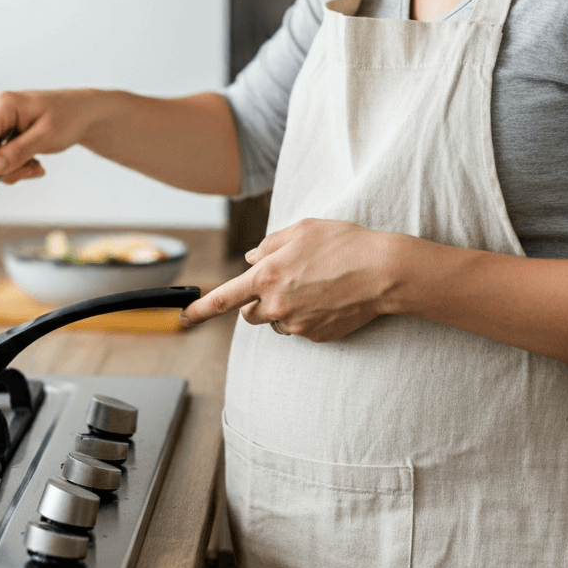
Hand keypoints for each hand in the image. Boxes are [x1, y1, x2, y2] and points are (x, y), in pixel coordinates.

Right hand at [0, 89, 98, 195]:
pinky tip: (33, 161)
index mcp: (2, 104)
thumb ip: (19, 152)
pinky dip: (12, 165)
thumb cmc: (67, 117)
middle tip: (33, 169)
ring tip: (36, 164)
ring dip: (11, 168)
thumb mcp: (47, 136)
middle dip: (2, 169)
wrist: (79, 112)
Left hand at [179, 218, 396, 341]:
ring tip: (313, 286)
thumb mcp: (301, 230)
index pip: (223, 298)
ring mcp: (296, 324)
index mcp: (266, 277)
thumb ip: (269, 245)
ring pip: (275, 321)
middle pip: (248, 313)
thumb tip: (252, 258)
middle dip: (257, 300)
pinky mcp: (316, 336)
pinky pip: (300, 328)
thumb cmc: (342, 243)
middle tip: (283, 281)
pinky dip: (306, 316)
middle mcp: (276, 306)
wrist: (382, 272)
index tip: (184, 318)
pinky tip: (327, 298)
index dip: (199, 310)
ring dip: (283, 308)